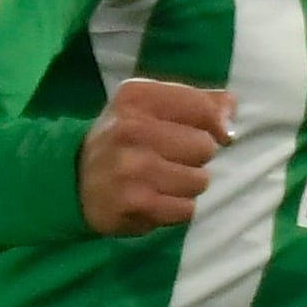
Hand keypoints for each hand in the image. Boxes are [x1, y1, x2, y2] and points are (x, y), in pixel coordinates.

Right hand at [78, 77, 235, 234]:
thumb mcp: (150, 105)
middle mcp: (131, 129)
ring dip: (188, 184)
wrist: (74, 179)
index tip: (211, 132)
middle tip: (170, 158)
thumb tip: (232, 108)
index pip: (202, 107)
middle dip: (195, 156)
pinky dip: (177, 208)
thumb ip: (196, 100)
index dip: (215, 123)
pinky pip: (187, 209)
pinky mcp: (136, 203)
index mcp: (137, 97)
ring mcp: (133, 168)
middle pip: (204, 146)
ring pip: (199, 180)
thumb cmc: (124, 137)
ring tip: (163, 180)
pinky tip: (156, 199)